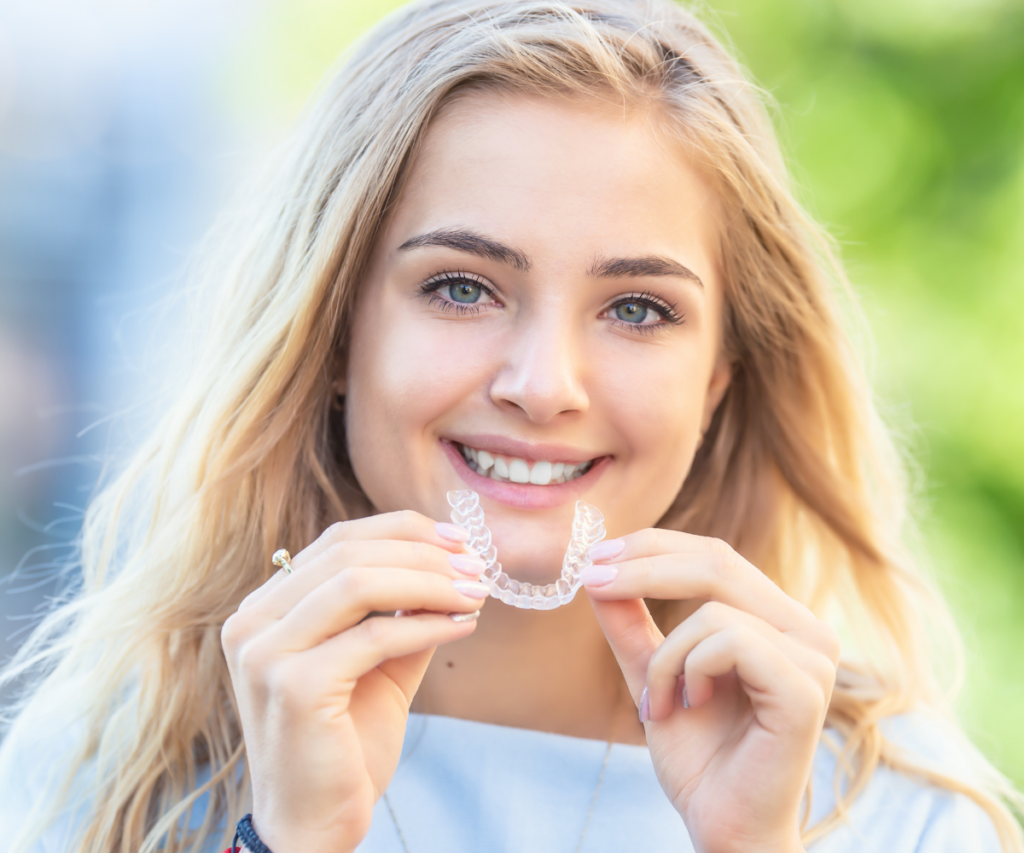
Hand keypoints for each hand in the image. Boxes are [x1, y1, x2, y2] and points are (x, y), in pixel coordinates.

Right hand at [221, 511, 486, 852]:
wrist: (314, 825)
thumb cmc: (345, 743)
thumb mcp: (377, 663)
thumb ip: (402, 612)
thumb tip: (454, 564)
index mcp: (265, 609)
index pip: (338, 541)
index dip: (403, 531)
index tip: (458, 540)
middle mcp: (252, 622)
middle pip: (348, 553)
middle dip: (424, 554)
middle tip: (477, 566)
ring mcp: (265, 653)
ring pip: (358, 583)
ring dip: (430, 582)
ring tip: (476, 592)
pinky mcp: (293, 686)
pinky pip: (375, 636)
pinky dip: (428, 624)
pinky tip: (464, 625)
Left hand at [584, 530, 838, 852]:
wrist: (722, 826)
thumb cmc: (698, 756)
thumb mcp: (652, 673)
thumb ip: (630, 623)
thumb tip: (597, 569)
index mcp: (778, 620)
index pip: (715, 556)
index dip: (653, 546)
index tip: (596, 556)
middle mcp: (806, 630)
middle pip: (717, 561)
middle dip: (643, 566)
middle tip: (593, 580)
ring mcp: (813, 658)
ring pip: (713, 609)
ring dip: (665, 656)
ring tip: (659, 703)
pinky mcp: (806, 688)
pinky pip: (730, 641)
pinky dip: (688, 670)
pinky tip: (689, 706)